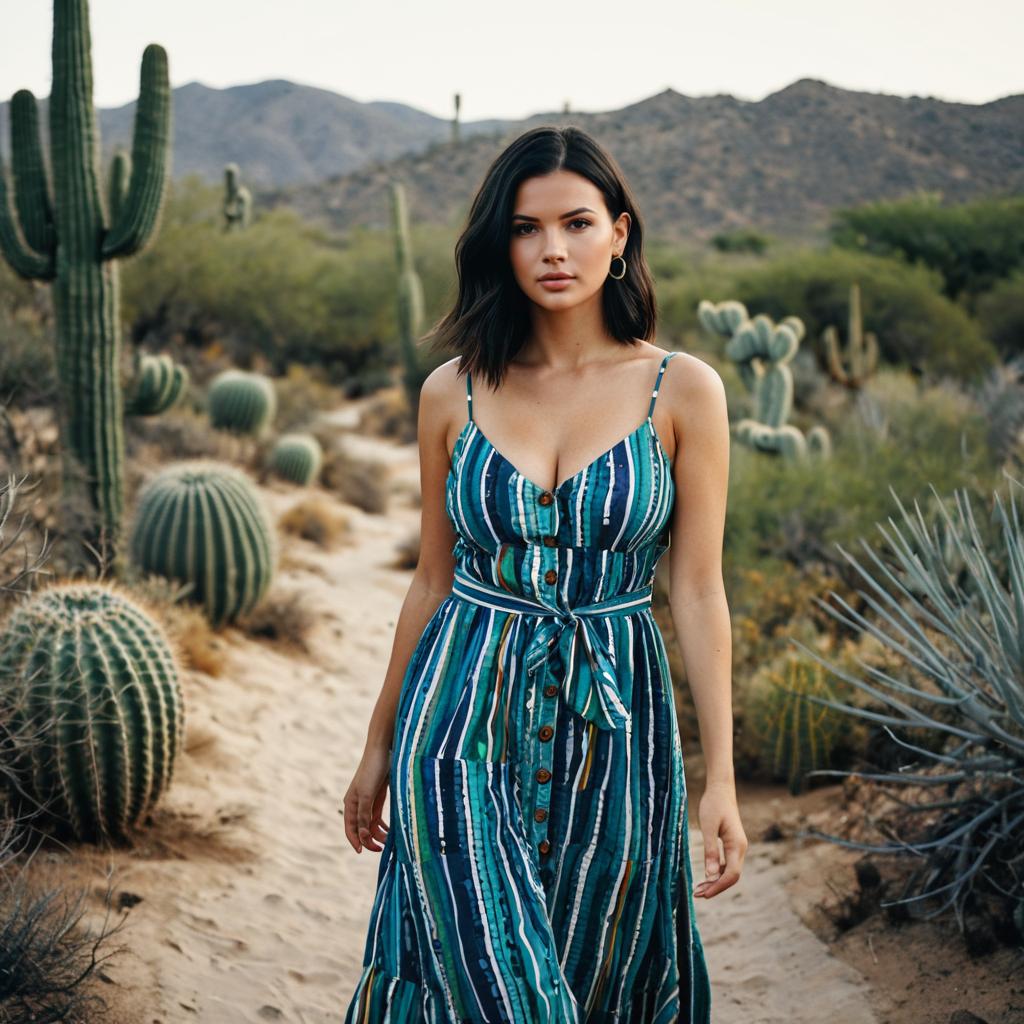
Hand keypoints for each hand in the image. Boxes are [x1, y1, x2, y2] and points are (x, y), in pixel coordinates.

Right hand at [341, 742, 391, 853]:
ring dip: (379, 833)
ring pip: (371, 824)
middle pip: (361, 828)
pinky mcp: (379, 796)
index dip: (355, 841)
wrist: (384, 749)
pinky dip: (384, 824)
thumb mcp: (367, 795)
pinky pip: (379, 816)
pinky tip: (392, 831)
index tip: (362, 852)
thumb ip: (364, 816)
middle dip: (370, 839)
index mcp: (350, 803)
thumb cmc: (373, 770)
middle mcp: (358, 804)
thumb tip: (363, 837)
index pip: (350, 828)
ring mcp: (368, 800)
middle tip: (382, 848)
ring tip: (390, 841)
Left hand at [694, 781, 746, 898]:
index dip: (718, 887)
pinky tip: (706, 876)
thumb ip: (710, 850)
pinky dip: (718, 872)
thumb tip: (710, 875)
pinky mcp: (732, 844)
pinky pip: (728, 864)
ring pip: (730, 871)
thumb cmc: (713, 805)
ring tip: (699, 889)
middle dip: (716, 887)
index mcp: (737, 845)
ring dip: (716, 882)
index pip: (732, 874)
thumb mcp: (708, 827)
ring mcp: (738, 847)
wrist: (721, 789)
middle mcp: (740, 848)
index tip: (703, 894)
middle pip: (732, 876)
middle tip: (697, 895)